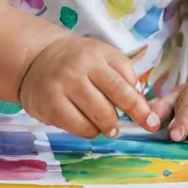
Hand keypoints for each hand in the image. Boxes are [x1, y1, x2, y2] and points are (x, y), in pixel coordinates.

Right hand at [19, 36, 161, 139]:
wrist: (36, 58)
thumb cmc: (77, 60)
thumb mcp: (102, 56)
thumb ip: (123, 73)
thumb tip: (141, 100)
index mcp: (96, 56)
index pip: (124, 84)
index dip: (140, 107)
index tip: (151, 123)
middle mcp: (79, 70)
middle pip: (110, 105)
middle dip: (120, 121)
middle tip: (118, 125)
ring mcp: (62, 87)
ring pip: (96, 119)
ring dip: (106, 127)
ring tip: (103, 124)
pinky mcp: (50, 105)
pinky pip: (79, 128)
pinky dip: (88, 131)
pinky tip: (87, 124)